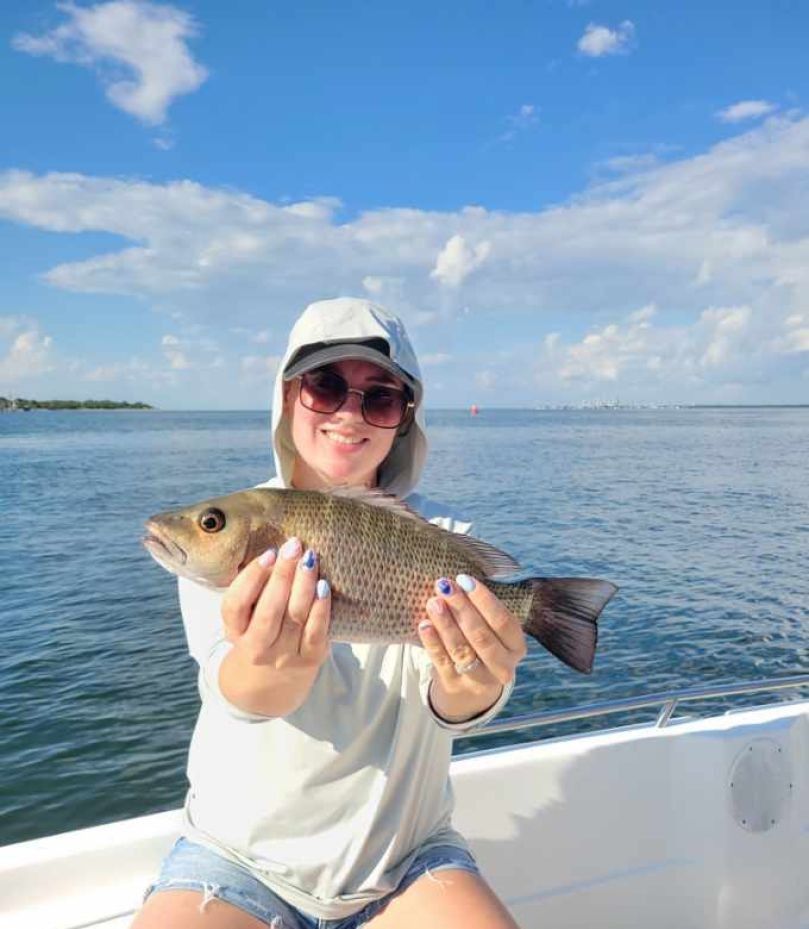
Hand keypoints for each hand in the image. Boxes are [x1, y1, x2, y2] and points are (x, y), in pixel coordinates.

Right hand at [218, 537, 330, 715]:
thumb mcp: (244, 619)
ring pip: (294, 617)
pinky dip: (321, 608)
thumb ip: (253, 590)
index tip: (268, 553)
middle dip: (282, 575)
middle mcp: (257, 648)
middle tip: (293, 546)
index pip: (236, 606)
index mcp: (235, 633)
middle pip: (269, 610)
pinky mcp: (311, 659)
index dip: (251, 578)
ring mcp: (285, 656)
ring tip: (310, 558)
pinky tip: (323, 586)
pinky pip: (317, 631)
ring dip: (303, 584)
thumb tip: (277, 552)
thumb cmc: (259, 635)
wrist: (271, 682)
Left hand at [417, 574, 525, 722]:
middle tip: (445, 586)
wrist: (472, 688)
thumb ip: (482, 610)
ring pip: (461, 649)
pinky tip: (425, 625)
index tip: (465, 580)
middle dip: (461, 608)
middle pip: (481, 636)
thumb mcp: (492, 630)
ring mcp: (479, 680)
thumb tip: (460, 582)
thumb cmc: (483, 644)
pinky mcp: (455, 685)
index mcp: (516, 647)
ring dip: (445, 623)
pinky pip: (442, 661)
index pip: (503, 622)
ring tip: (433, 602)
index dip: (484, 600)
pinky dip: (433, 642)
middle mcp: (503, 666)